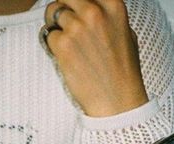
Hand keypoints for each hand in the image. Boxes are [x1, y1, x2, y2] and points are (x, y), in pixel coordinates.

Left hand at [43, 1, 147, 115]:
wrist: (118, 104)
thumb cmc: (124, 73)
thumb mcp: (126, 34)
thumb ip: (108, 15)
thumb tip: (93, 5)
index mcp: (113, 5)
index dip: (76, 2)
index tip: (74, 9)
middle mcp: (94, 12)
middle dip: (64, 7)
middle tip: (67, 23)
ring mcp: (77, 28)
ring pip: (52, 12)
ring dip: (56, 26)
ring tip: (68, 44)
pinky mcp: (63, 45)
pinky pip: (48, 35)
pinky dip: (53, 46)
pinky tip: (67, 58)